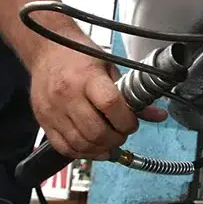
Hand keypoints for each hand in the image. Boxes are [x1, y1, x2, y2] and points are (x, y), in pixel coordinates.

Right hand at [29, 32, 167, 158]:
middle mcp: (68, 95)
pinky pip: (64, 147)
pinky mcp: (44, 121)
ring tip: (110, 141)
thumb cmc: (80, 55)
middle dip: (116, 138)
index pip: (110, 105)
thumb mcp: (110, 68)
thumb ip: (132, 95)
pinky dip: (82, 153)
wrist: (47, 50)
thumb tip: (158, 115)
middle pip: (96, 131)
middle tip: (122, 133)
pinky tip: (93, 147)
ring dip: (101, 149)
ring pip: (81, 144)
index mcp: (87, 78)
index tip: (132, 123)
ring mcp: (53, 110)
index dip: (126, 121)